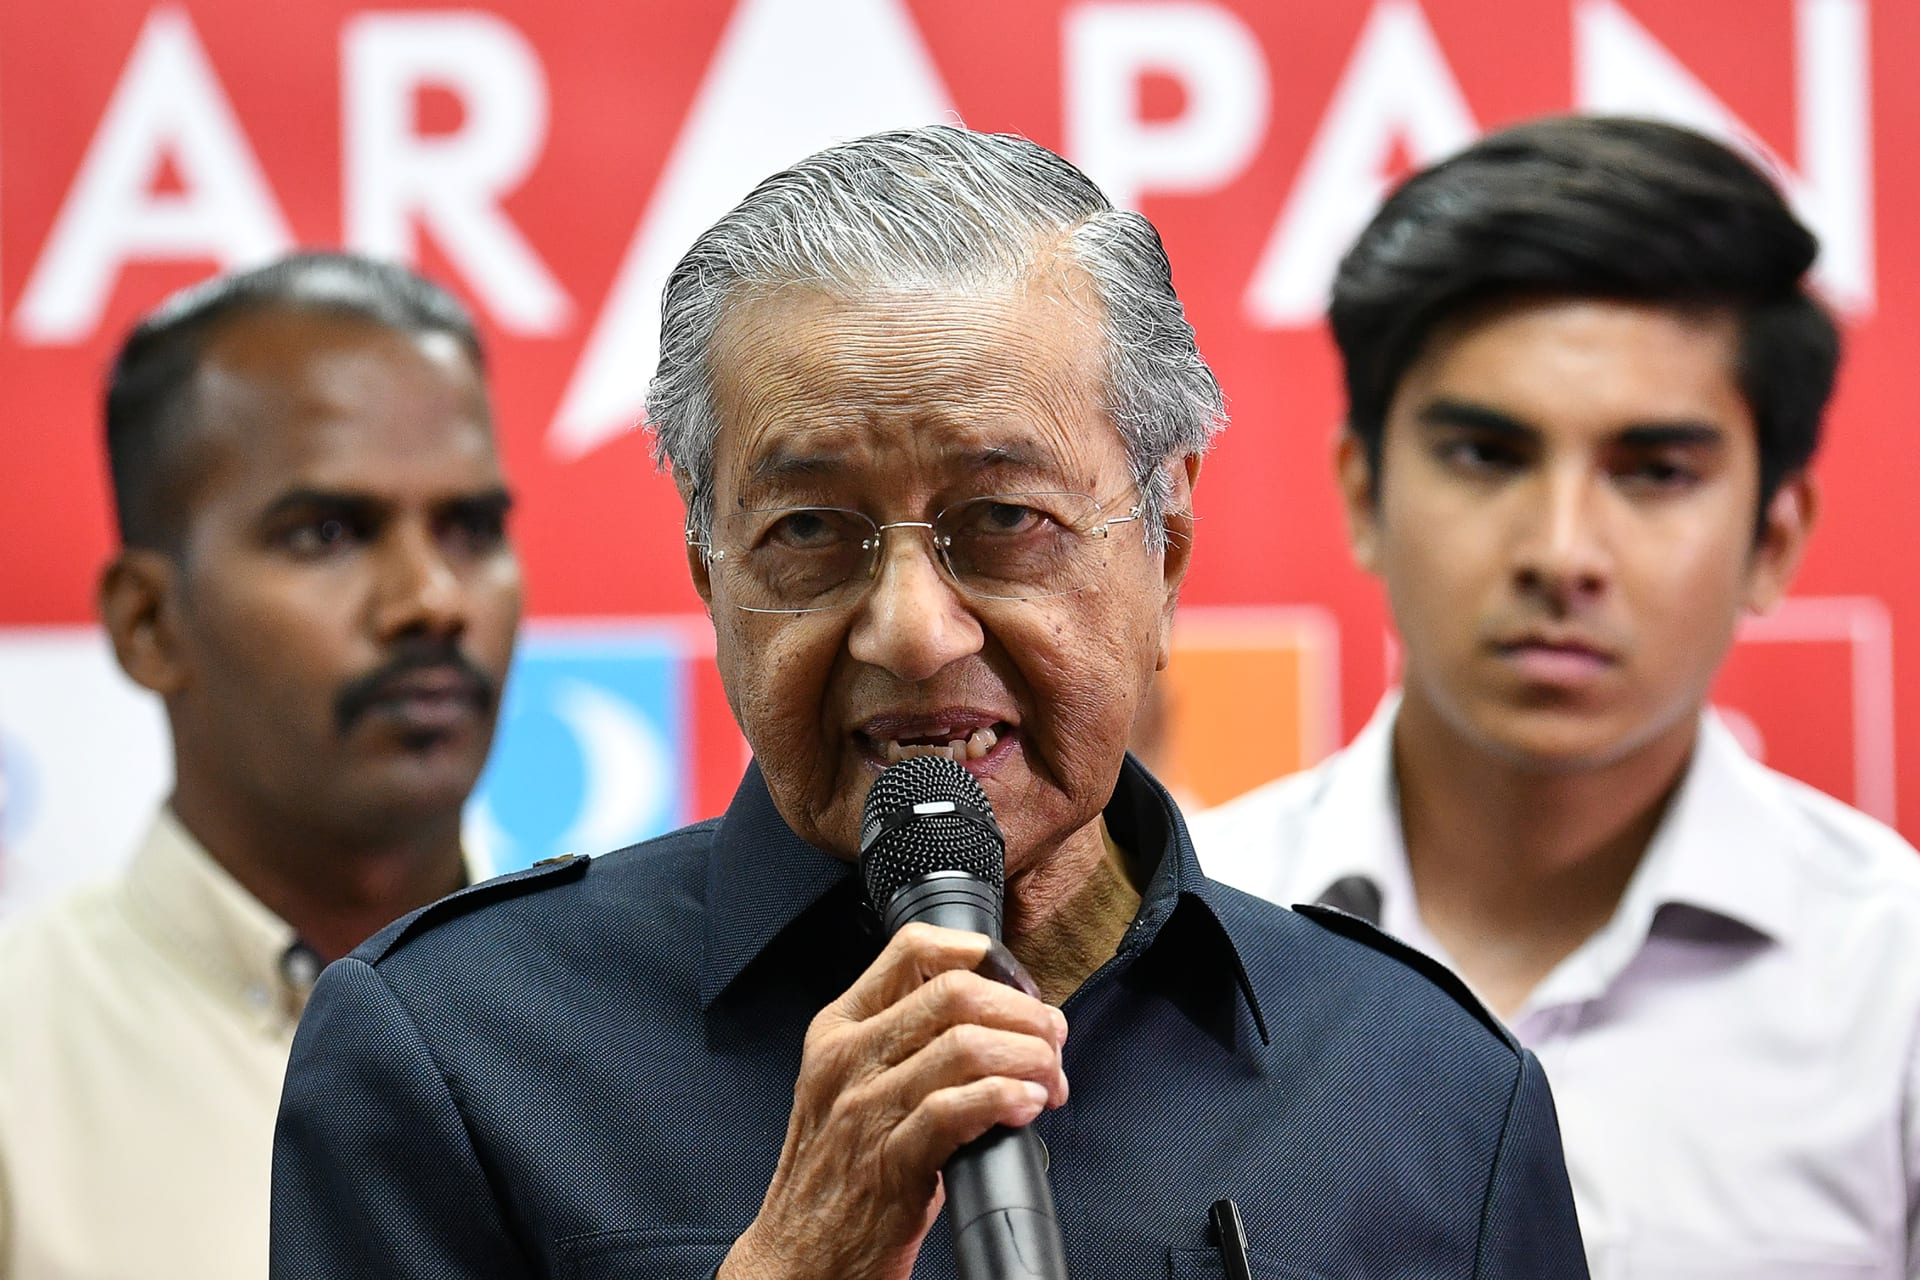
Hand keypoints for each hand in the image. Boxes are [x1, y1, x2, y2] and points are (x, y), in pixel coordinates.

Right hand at [718, 922, 1069, 1279]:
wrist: (799, 1258)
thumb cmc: (838, 1175)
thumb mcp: (855, 1086)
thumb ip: (909, 1045)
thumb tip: (1002, 1024)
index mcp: (840, 1028)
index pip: (914, 948)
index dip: (985, 957)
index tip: (1021, 988)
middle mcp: (848, 1058)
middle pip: (954, 992)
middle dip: (1024, 1013)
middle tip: (1052, 1042)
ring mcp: (865, 1108)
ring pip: (965, 1045)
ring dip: (1029, 1059)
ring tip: (1048, 1081)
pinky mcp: (889, 1162)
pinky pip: (957, 1108)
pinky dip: (1006, 1098)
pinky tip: (1026, 1106)